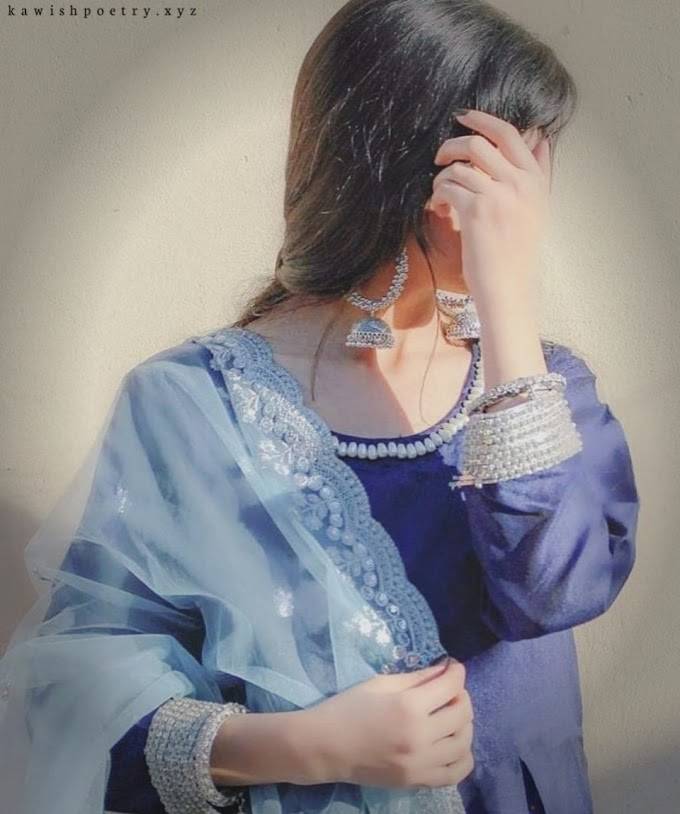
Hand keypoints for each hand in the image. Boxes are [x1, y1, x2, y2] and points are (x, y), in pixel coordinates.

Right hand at [298, 657, 473, 788]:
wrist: (326, 747)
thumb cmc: (349, 708)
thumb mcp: (382, 683)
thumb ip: (418, 678)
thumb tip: (446, 670)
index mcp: (408, 707)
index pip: (451, 686)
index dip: (456, 671)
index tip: (453, 667)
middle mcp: (420, 737)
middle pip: (462, 713)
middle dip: (461, 695)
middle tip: (449, 689)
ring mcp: (421, 764)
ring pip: (464, 743)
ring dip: (464, 724)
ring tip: (451, 715)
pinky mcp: (418, 781)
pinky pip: (456, 773)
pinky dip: (462, 756)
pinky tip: (452, 743)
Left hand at [425, 109, 551, 307]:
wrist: (509, 287)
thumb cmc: (517, 252)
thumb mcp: (537, 208)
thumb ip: (539, 172)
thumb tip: (541, 138)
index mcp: (535, 180)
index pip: (510, 134)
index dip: (483, 120)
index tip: (464, 117)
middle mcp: (520, 183)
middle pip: (481, 142)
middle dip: (454, 144)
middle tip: (441, 156)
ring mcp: (499, 195)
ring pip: (461, 164)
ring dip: (443, 175)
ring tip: (440, 190)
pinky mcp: (477, 210)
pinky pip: (449, 185)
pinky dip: (438, 194)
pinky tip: (438, 206)